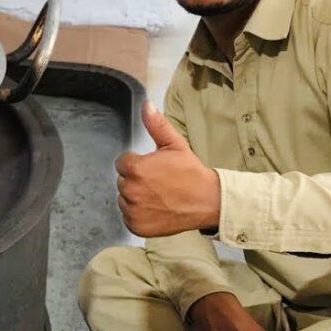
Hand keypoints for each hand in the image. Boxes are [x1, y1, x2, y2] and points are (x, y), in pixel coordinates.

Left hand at [115, 101, 219, 237]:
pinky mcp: (136, 226)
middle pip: (122, 180)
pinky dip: (138, 214)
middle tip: (159, 182)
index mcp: (136, 168)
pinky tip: (156, 208)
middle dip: (136, 179)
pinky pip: (128, 217)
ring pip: (124, 199)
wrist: (207, 201)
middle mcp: (131, 190)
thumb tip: (146, 104)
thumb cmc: (191, 173)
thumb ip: (156, 125)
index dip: (138, 163)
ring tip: (158, 195)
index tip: (154, 168)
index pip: (123, 163)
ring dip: (136, 197)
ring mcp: (133, 210)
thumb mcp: (175, 145)